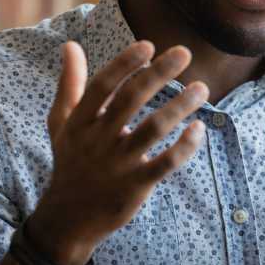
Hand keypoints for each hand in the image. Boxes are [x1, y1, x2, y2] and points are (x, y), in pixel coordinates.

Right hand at [27, 40, 207, 264]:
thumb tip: (70, 45)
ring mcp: (118, 164)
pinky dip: (184, 146)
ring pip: (153, 129)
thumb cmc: (70, 161)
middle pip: (130, 100)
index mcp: (80, 121)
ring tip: (202, 88)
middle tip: (184, 52)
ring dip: (179, 105)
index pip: (102, 85)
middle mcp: (98, 139)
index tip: (148, 45)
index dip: (124, 64)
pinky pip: (165, 163)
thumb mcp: (62, 123)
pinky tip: (199, 129)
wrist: (67, 219)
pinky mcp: (136, 186)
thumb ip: (69, 83)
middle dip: (158, 73)